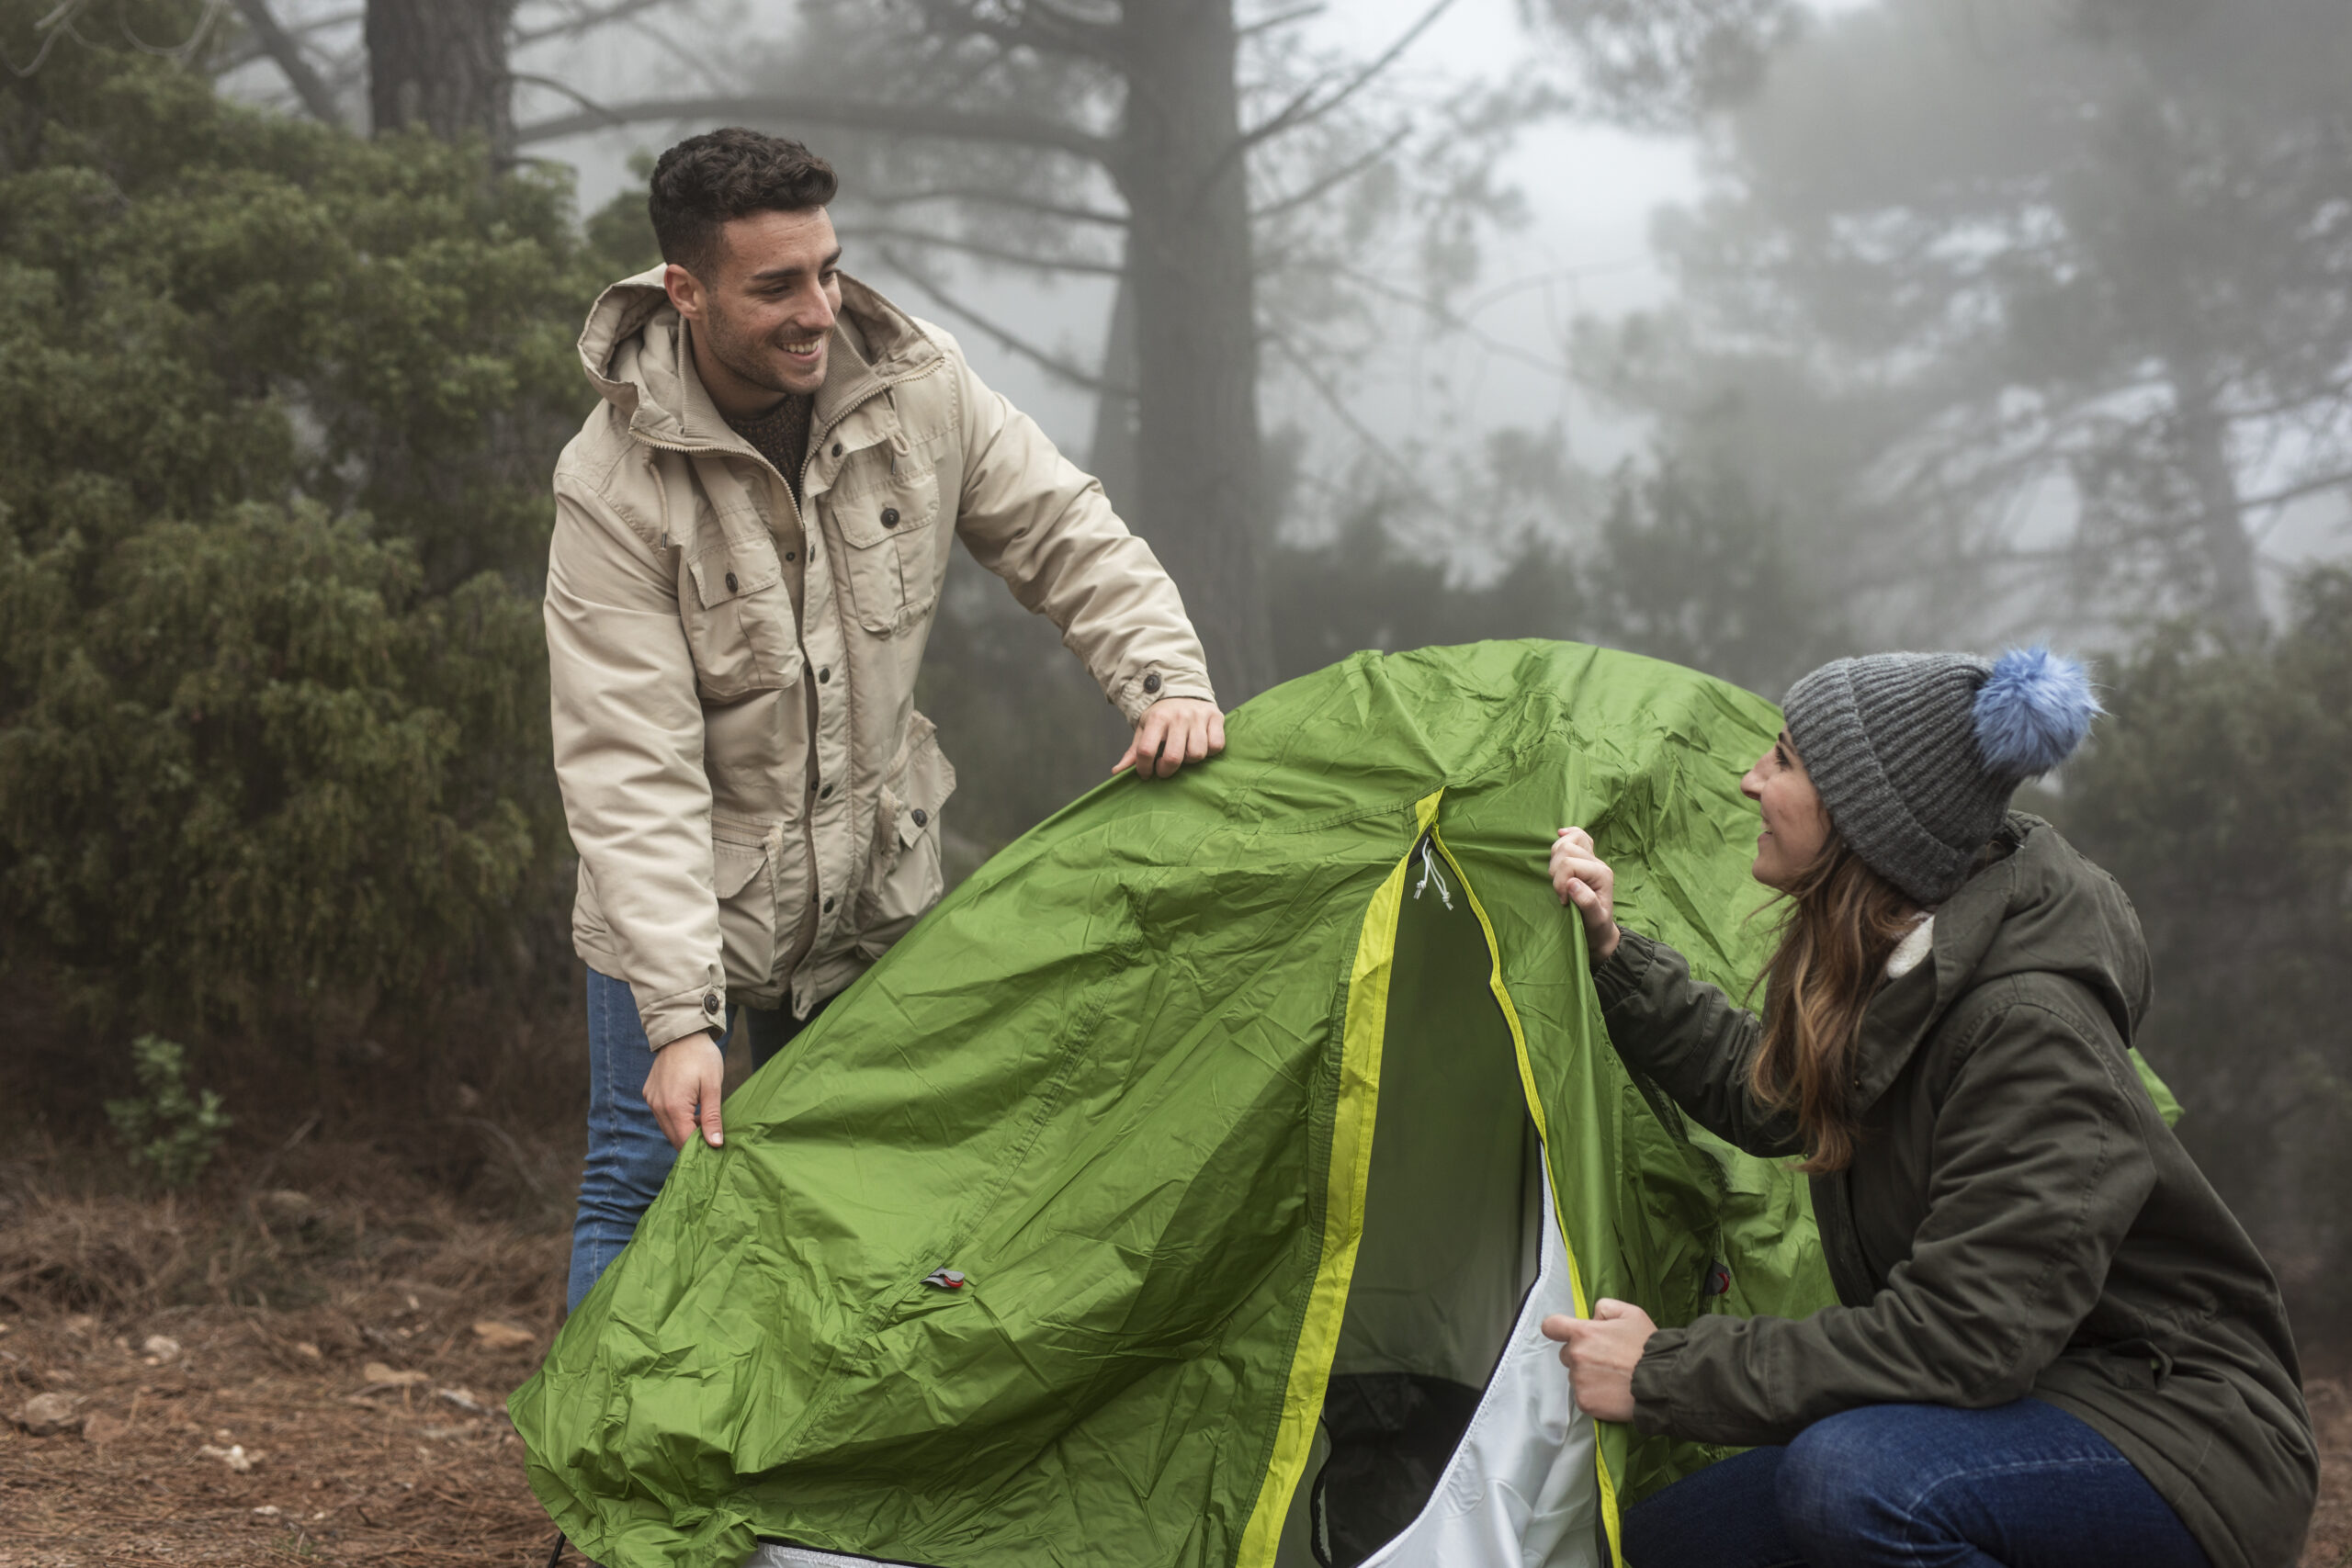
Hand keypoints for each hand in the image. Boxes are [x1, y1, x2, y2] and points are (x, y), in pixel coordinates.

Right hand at [642, 1032, 726, 1150]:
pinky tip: (692, 1111)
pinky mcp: (649, 1094)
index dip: (700, 1149)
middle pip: (674, 1138)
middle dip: (692, 1142)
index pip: (684, 1141)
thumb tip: (715, 1144)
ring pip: (668, 1127)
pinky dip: (675, 1118)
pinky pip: (662, 1115)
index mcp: (674, 1106)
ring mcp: (651, 1100)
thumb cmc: (701, 1057)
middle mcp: (657, 1106)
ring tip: (704, 1122)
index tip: (716, 1150)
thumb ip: (712, 1117)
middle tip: (713, 1139)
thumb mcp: (713, 1087)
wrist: (682, 1033)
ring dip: (684, 1129)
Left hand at [1114, 697, 1225, 779]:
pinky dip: (1209, 751)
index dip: (1144, 768)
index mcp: (1157, 718)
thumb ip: (1133, 751)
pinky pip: (1216, 745)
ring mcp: (1198, 716)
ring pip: (1197, 754)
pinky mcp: (1215, 717)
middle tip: (1164, 769)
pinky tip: (1200, 746)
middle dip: (1166, 770)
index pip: (1146, 751)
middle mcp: (1179, 716)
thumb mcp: (1144, 728)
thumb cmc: (1161, 716)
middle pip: (1173, 757)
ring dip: (1190, 761)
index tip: (1145, 773)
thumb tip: (1117, 771)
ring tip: (1183, 755)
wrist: (1182, 690)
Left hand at [1541, 1298, 1656, 1423]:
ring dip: (1588, 1375)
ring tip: (1614, 1377)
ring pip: (1576, 1375)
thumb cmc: (1648, 1347)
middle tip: (1607, 1359)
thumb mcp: (1631, 1313)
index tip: (1563, 1333)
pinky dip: (1594, 1395)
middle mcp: (1576, 1356)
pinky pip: (1583, 1395)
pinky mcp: (1585, 1402)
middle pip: (1566, 1353)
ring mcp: (1579, 1381)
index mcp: (1583, 1333)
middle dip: (1581, 1354)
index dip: (1557, 1328)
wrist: (1661, 1382)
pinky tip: (1612, 1392)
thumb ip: (1604, 1308)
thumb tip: (1592, 1318)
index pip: (1551, 1326)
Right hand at [1550, 827, 1620, 963]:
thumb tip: (1572, 883)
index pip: (1570, 864)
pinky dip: (1567, 834)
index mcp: (1602, 875)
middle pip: (1567, 848)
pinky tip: (1561, 834)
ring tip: (1558, 878)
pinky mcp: (1584, 859)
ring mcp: (1591, 859)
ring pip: (1567, 841)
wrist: (1600, 931)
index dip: (1560, 881)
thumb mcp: (1595, 920)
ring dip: (1556, 858)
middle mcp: (1598, 863)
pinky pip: (1577, 835)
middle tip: (1560, 890)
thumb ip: (1587, 902)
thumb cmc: (1597, 927)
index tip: (1563, 901)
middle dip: (1556, 870)